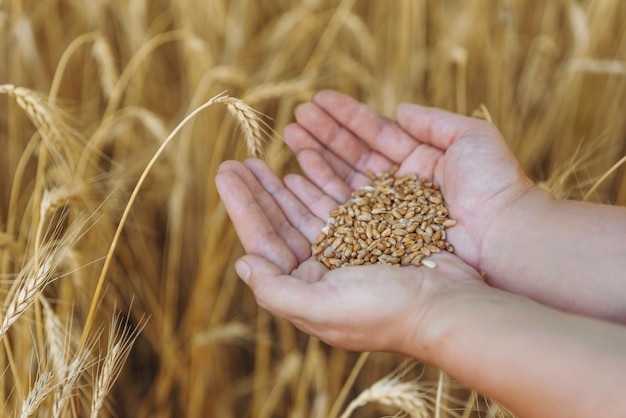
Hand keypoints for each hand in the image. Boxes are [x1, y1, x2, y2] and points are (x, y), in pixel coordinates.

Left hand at [215, 159, 484, 355]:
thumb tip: (243, 263)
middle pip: (280, 223)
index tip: (226, 172)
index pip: (264, 242)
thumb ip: (276, 291)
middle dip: (257, 191)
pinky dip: (318, 183)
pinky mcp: (371, 234)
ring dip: (282, 184)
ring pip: (305, 209)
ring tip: (264, 159)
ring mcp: (346, 251)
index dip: (243, 206)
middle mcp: (321, 271)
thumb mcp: (323, 309)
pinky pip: (336, 203)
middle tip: (236, 161)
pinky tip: (301, 170)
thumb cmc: (387, 313)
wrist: (449, 307)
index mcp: (305, 290)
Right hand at [282, 90, 534, 269]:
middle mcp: (398, 184)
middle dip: (323, 135)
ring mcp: (386, 210)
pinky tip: (298, 173)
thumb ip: (433, 121)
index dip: (346, 117)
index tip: (318, 101)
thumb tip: (399, 109)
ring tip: (291, 136)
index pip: (374, 133)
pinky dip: (321, 190)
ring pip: (343, 178)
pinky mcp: (378, 234)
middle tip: (295, 118)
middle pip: (353, 154)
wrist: (503, 233)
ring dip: (316, 157)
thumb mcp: (470, 137)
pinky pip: (343, 208)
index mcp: (418, 158)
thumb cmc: (493, 183)